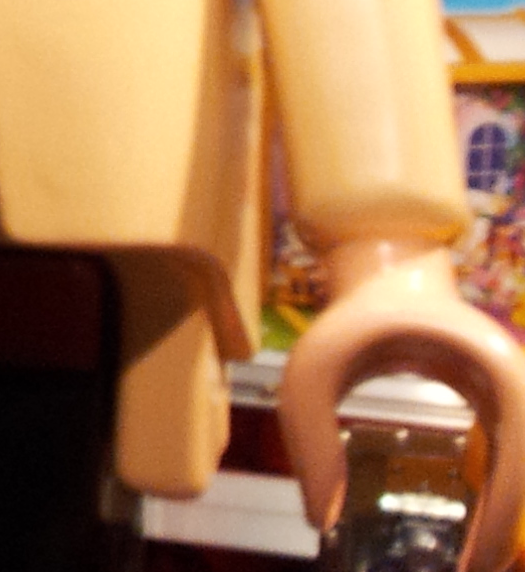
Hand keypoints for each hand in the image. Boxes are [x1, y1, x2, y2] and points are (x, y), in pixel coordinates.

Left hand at [280, 239, 524, 570]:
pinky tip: (478, 535)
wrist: (390, 270)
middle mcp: (523, 388)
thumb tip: (319, 518)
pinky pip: (516, 464)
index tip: (477, 563)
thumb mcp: (311, 371)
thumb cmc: (349, 318)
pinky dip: (503, 503)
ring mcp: (521, 398)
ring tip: (474, 562)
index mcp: (496, 373)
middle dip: (511, 534)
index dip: (502, 521)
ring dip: (510, 522)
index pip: (517, 463)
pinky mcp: (508, 408)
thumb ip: (310, 439)